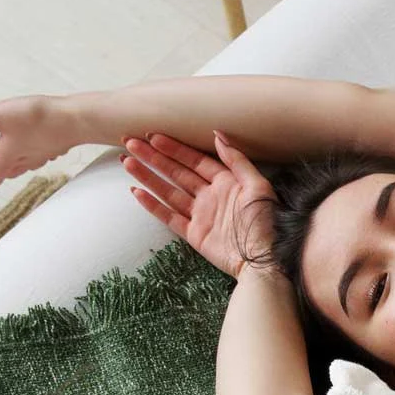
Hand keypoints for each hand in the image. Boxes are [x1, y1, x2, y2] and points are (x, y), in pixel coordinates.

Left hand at [0, 95, 77, 194]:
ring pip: (22, 165)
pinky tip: (33, 146)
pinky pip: (38, 155)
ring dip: (10, 165)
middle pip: (6, 172)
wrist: (75, 119)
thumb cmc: (38, 120)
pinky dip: (30, 154)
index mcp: (8, 156)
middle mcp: (26, 158)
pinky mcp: (54, 144)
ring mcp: (42, 152)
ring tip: (5, 160)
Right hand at [124, 130, 274, 278]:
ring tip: (127, 161)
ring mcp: (201, 215)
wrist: (264, 260)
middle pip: (176, 172)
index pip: (195, 160)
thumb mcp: (258, 186)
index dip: (175, 148)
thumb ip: (236, 160)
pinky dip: (152, 205)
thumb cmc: (267, 222)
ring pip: (168, 191)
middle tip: (132, 143)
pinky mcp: (194, 234)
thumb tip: (217, 135)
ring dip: (148, 176)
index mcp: (226, 182)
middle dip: (154, 158)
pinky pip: (168, 216)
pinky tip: (136, 191)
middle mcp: (210, 196)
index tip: (154, 136)